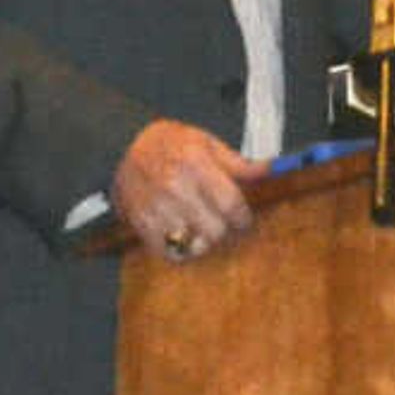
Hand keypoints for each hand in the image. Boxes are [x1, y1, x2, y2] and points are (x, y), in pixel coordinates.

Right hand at [114, 119, 256, 262]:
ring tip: (201, 227)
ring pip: (195, 245)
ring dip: (203, 240)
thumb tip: (272, 170)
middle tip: (221, 221)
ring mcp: (156, 207)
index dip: (243, 218)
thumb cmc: (170, 143)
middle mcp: (175, 186)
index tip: (243, 219)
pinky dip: (181, 249)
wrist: (123, 146)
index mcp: (195, 163)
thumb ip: (238, 163)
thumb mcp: (206, 142)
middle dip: (224, 229)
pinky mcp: (142, 224)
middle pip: (216, 230)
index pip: (231, 204)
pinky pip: (170, 253)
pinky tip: (183, 234)